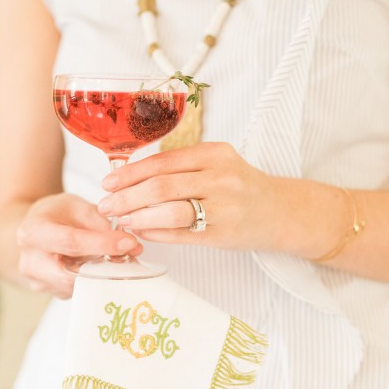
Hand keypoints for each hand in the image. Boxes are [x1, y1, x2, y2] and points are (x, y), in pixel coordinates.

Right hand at [16, 193, 142, 298]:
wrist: (33, 232)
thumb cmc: (54, 215)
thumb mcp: (76, 206)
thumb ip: (101, 223)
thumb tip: (131, 246)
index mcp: (32, 232)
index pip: (71, 242)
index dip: (103, 244)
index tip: (129, 243)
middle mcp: (30, 261)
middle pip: (71, 274)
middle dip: (104, 268)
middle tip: (130, 258)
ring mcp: (38, 281)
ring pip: (78, 286)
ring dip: (103, 276)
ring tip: (119, 261)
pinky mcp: (50, 292)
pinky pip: (78, 290)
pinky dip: (94, 280)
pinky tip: (102, 267)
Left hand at [97, 143, 277, 248]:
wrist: (282, 212)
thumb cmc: (241, 187)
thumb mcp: (218, 165)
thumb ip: (182, 167)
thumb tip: (131, 177)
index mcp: (214, 154)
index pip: (162, 161)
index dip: (130, 173)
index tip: (108, 182)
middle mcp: (220, 178)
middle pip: (161, 186)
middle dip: (126, 197)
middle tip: (105, 205)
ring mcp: (223, 207)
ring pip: (169, 211)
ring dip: (139, 217)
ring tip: (120, 220)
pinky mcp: (222, 234)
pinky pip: (181, 234)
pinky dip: (156, 233)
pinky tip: (141, 232)